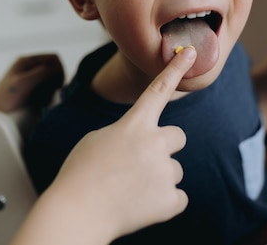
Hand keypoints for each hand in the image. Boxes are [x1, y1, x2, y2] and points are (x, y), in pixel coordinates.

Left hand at [0, 54, 63, 112]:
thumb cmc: (4, 98)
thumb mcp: (25, 82)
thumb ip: (42, 72)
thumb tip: (57, 70)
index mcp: (27, 61)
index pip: (54, 58)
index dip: (59, 70)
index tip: (56, 84)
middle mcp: (29, 67)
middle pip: (54, 69)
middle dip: (54, 82)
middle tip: (47, 94)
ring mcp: (29, 78)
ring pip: (51, 80)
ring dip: (50, 91)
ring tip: (40, 100)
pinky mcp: (29, 89)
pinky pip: (45, 89)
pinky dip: (45, 96)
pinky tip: (37, 104)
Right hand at [44, 47, 196, 241]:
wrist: (77, 213)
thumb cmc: (80, 175)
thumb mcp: (97, 140)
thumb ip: (126, 134)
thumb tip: (143, 145)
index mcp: (134, 124)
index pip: (159, 90)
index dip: (175, 70)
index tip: (189, 53)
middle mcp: (154, 143)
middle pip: (178, 136)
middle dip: (165, 147)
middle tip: (142, 162)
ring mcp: (164, 171)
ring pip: (174, 169)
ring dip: (159, 178)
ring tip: (131, 189)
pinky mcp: (170, 199)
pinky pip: (179, 197)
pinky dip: (164, 203)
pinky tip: (140, 205)